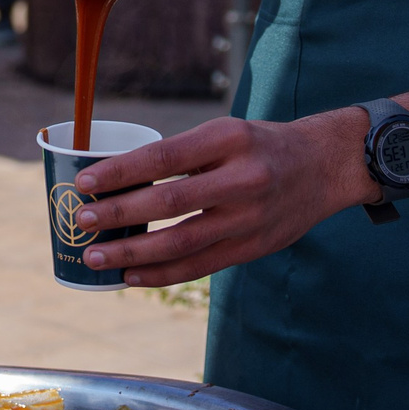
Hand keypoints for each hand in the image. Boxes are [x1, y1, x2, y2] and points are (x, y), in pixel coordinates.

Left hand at [68, 111, 373, 287]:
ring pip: (182, 241)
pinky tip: (131, 276)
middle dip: (120, 213)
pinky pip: (200, 266)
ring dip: (133, 252)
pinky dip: (162, 274)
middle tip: (83, 220)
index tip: (85, 181)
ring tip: (96, 256)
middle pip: (170, 200)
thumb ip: (183, 156)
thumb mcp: (226, 134)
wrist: (325, 166)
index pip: (164, 155)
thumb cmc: (260, 146)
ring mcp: (249, 217)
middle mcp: (242, 178)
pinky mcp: (253, 247)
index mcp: (229, 139)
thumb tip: (118, 181)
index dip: (121, 171)